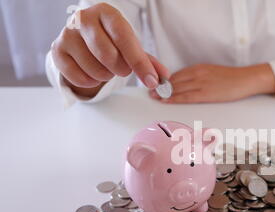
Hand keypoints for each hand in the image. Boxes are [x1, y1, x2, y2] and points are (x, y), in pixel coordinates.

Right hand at [51, 3, 168, 96]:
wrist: (83, 39)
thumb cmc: (111, 41)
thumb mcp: (131, 47)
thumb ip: (148, 62)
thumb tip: (163, 78)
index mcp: (107, 13)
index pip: (124, 37)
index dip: (139, 62)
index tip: (151, 80)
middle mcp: (84, 18)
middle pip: (108, 55)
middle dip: (121, 69)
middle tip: (122, 68)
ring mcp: (67, 34)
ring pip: (94, 69)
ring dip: (106, 76)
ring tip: (106, 68)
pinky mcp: (57, 51)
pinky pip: (79, 77)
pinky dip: (91, 81)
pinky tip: (92, 73)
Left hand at [150, 63, 274, 103]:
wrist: (246, 79)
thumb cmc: (232, 79)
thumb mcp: (213, 73)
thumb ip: (200, 78)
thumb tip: (187, 85)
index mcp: (199, 68)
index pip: (177, 74)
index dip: (164, 80)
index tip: (155, 84)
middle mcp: (197, 74)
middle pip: (174, 80)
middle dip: (160, 87)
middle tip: (149, 92)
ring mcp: (201, 83)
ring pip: (177, 88)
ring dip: (164, 93)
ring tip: (153, 97)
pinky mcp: (206, 93)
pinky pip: (186, 96)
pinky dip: (174, 98)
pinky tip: (166, 100)